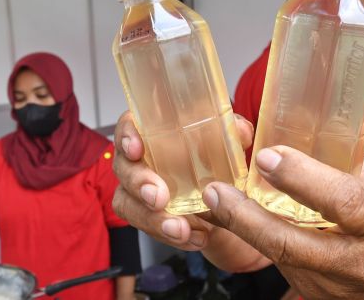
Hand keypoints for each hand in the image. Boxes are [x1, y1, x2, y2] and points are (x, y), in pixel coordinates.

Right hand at [111, 110, 253, 250]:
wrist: (228, 206)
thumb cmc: (218, 164)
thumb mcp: (230, 147)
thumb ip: (234, 134)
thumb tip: (240, 131)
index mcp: (154, 135)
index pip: (129, 125)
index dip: (127, 135)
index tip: (136, 150)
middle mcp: (142, 162)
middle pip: (124, 168)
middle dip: (138, 184)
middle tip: (159, 197)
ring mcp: (140, 192)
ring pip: (128, 204)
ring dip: (152, 219)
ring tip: (180, 229)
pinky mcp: (149, 218)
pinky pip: (148, 228)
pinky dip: (170, 236)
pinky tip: (194, 238)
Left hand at [201, 147, 363, 298]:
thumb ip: (351, 167)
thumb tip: (308, 132)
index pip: (342, 201)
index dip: (303, 178)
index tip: (268, 156)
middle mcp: (356, 260)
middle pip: (290, 241)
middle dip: (245, 216)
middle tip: (215, 190)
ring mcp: (331, 283)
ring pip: (276, 254)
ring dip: (240, 226)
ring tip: (213, 199)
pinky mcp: (313, 293)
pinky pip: (278, 261)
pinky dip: (255, 237)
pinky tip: (236, 217)